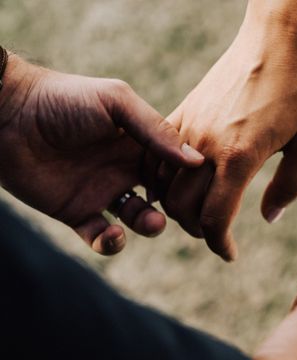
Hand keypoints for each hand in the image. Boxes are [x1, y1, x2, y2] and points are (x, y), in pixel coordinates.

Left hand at [0, 54, 203, 254]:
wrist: (6, 115)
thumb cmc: (62, 99)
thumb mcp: (116, 102)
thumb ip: (156, 130)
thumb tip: (197, 160)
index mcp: (138, 142)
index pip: (173, 166)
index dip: (186, 178)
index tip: (199, 187)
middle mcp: (124, 169)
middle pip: (163, 195)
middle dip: (175, 207)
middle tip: (182, 213)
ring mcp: (101, 192)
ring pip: (137, 218)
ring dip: (149, 226)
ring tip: (151, 223)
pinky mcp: (77, 213)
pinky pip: (101, 237)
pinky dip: (111, 243)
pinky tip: (112, 235)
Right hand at [155, 4, 296, 260]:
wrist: (276, 40)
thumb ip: (289, 188)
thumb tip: (269, 219)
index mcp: (240, 157)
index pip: (214, 219)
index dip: (220, 245)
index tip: (230, 254)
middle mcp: (207, 145)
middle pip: (182, 209)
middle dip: (198, 231)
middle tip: (217, 233)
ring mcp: (190, 127)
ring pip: (164, 185)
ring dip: (177, 208)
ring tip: (200, 211)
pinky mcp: (183, 111)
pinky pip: (157, 154)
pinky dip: (162, 177)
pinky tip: (181, 184)